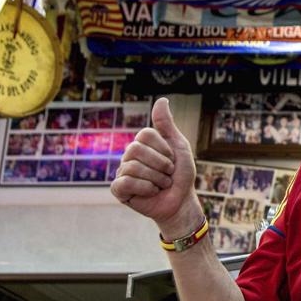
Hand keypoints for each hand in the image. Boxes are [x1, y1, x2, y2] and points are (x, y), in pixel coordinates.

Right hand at [111, 97, 196, 226]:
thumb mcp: (178, 145)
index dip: (163, 148)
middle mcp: (129, 155)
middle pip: (136, 149)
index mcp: (142, 144)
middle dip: (160, 164)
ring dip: (156, 179)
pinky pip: (125, 183)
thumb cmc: (180, 174)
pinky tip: (151, 192)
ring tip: (162, 184)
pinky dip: (145, 188)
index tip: (172, 158)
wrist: (181, 201)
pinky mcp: (119, 190)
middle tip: (168, 174)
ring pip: (133, 167)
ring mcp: (122, 172)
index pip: (145, 134)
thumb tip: (161, 99)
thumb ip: (167, 124)